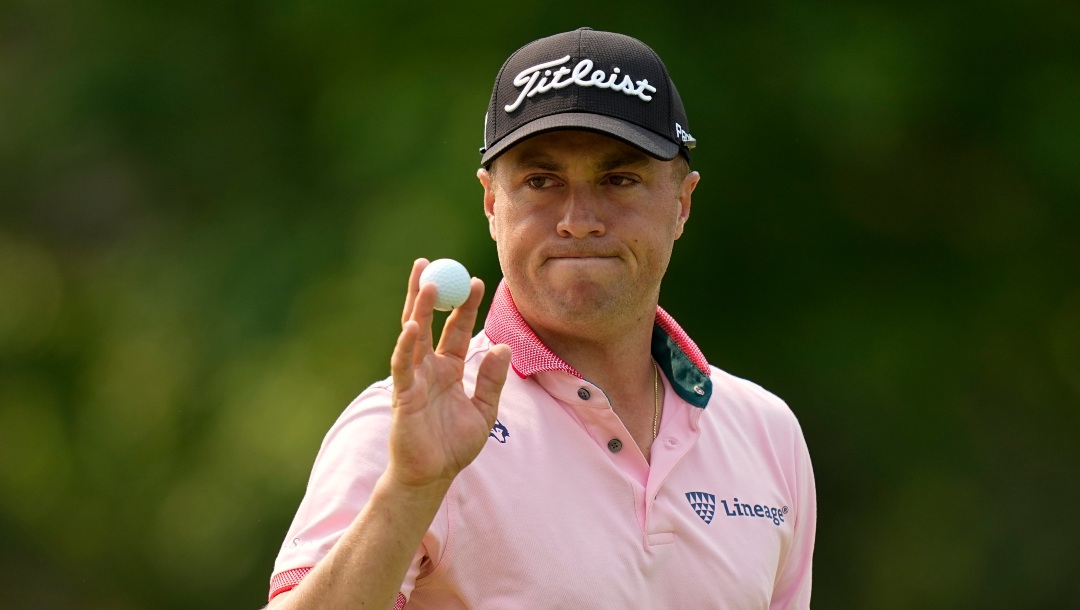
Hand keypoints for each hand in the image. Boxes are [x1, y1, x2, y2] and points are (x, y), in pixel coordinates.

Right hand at [387, 259, 510, 488]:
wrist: (433, 476)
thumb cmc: (455, 447)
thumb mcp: (485, 411)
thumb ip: (492, 380)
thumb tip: (504, 348)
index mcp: (450, 370)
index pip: (457, 330)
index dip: (464, 306)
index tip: (476, 281)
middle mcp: (430, 369)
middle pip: (428, 322)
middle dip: (431, 294)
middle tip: (435, 264)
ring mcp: (414, 379)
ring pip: (413, 336)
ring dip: (417, 309)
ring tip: (425, 281)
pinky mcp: (403, 395)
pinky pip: (403, 366)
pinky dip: (406, 346)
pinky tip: (411, 326)